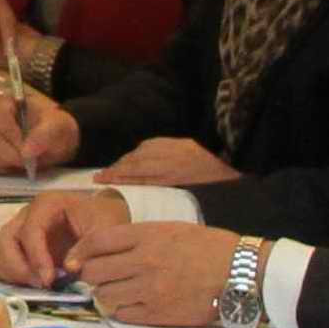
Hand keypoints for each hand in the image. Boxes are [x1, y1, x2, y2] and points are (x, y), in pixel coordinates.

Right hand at [0, 101, 79, 174]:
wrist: (57, 142)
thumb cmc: (55, 128)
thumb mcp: (58, 127)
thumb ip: (44, 135)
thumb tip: (27, 152)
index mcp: (6, 104)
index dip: (12, 134)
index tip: (27, 150)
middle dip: (12, 155)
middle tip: (30, 162)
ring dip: (7, 164)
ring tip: (25, 164)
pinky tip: (14, 169)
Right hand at [0, 188, 124, 288]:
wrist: (105, 222)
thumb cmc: (105, 221)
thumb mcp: (107, 229)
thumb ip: (90, 247)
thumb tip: (69, 268)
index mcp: (47, 205)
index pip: (30, 229)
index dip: (36, 257)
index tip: (49, 279)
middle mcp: (26, 216)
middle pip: (3, 240)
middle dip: (18, 267)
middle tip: (41, 285)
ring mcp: (18, 232)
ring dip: (9, 272)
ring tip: (35, 286)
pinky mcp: (17, 249)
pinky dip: (5, 275)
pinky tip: (28, 285)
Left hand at [66, 215, 243, 327]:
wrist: (241, 274)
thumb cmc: (208, 248)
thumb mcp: (170, 229)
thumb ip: (137, 238)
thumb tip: (103, 250)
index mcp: (146, 236)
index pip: (96, 242)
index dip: (77, 252)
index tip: (72, 260)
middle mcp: (143, 262)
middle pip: (93, 271)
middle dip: (89, 275)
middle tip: (96, 277)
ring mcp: (149, 290)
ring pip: (104, 296)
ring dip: (104, 295)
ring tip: (115, 291)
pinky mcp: (158, 314)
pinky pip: (122, 315)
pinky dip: (121, 311)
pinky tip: (131, 304)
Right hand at [98, 135, 228, 189]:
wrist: (229, 151)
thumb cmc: (214, 175)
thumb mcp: (190, 186)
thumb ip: (164, 184)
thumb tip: (140, 183)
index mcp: (167, 172)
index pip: (134, 174)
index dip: (116, 177)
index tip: (99, 180)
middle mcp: (163, 158)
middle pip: (133, 163)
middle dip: (114, 169)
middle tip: (99, 175)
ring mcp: (166, 147)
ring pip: (139, 153)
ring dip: (124, 161)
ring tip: (113, 168)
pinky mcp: (173, 141)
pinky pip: (149, 145)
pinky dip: (138, 152)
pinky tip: (135, 156)